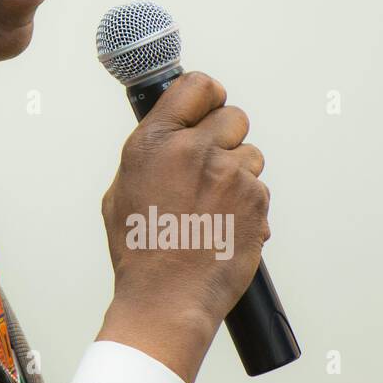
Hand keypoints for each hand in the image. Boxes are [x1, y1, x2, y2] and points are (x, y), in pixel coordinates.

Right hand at [96, 71, 268, 382]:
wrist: (168, 297)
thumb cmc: (140, 248)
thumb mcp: (123, 188)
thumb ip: (151, 152)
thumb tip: (171, 134)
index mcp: (155, 141)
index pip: (197, 85)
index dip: (208, 95)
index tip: (209, 107)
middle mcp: (194, 150)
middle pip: (234, 116)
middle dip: (226, 137)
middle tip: (212, 164)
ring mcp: (229, 174)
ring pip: (251, 155)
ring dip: (238, 173)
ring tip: (213, 205)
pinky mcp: (255, 201)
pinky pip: (259, 188)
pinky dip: (247, 204)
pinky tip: (224, 224)